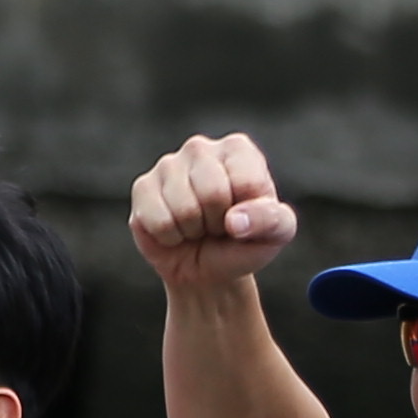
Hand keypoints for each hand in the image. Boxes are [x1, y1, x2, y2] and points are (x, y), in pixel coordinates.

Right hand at [127, 133, 301, 301]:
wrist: (206, 269)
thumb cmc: (243, 243)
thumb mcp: (275, 234)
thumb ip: (271, 220)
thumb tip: (235, 220)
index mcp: (238, 150)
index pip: (247, 183)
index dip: (248, 213)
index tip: (244, 217)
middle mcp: (200, 148)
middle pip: (213, 193)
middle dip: (217, 223)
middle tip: (216, 225)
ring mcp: (167, 165)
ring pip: (184, 209)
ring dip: (192, 231)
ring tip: (196, 227)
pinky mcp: (142, 188)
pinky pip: (158, 221)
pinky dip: (170, 238)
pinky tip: (174, 230)